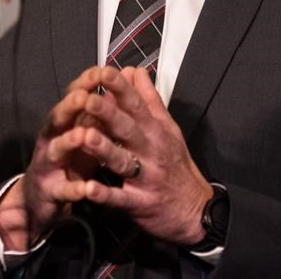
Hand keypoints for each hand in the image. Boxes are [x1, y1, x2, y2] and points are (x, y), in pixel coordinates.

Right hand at [0, 67, 105, 250]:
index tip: (101, 70)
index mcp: (64, 122)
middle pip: (58, 118)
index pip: (72, 97)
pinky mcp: (51, 191)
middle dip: (70, 107)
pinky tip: (86, 188)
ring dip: (68, 142)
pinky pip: (64, 190)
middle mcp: (52, 139)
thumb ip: (98, 110)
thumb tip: (118, 82)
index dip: (85, 84)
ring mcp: (48, 165)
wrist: (40, 199)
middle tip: (84, 96)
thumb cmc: (69, 159)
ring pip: (56, 150)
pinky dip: (74, 189)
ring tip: (82, 135)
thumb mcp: (84, 131)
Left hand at [75, 66, 212, 245]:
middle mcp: (151, 150)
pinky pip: (120, 198)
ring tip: (86, 137)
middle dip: (108, 113)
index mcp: (155, 130)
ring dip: (104, 149)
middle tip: (88, 99)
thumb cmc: (176, 164)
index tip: (105, 72)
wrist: (194, 210)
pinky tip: (89, 189)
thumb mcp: (168, 128)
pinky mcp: (138, 203)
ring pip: (122, 161)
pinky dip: (105, 195)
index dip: (120, 88)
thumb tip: (135, 71)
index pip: (137, 104)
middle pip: (127, 128)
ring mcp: (145, 177)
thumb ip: (149, 99)